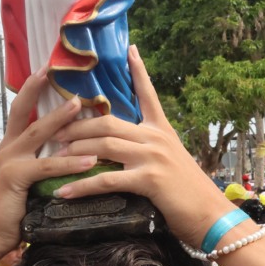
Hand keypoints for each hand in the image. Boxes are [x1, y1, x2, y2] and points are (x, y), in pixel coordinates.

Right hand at [0, 68, 96, 262]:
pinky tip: (90, 160)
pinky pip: (47, 167)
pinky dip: (69, 162)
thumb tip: (74, 154)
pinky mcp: (16, 179)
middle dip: (38, 88)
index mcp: (12, 148)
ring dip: (60, 118)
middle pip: (24, 111)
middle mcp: (8, 149)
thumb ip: (45, 166)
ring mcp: (10, 162)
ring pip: (37, 133)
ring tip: (82, 104)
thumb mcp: (30, 183)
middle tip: (55, 68)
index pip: (21, 111)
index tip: (46, 68)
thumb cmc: (13, 213)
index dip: (32, 89)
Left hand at [49, 45, 236, 246]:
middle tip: (54, 132)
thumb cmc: (190, 193)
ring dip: (75, 151)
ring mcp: (153, 157)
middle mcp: (156, 138)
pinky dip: (82, 186)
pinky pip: (107, 179)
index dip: (138, 71)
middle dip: (77, 126)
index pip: (148, 94)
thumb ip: (151, 150)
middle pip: (108, 122)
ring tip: (53, 157)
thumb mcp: (172, 161)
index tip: (130, 49)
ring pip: (104, 145)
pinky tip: (64, 192)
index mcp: (163, 131)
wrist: (211, 215)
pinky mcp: (149, 179)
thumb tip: (126, 149)